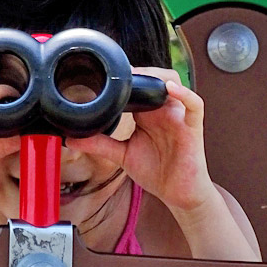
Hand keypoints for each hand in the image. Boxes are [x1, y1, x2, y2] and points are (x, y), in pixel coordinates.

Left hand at [64, 69, 258, 259]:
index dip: (123, 78)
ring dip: (158, 77)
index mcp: (147, 113)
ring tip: (141, 77)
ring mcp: (178, 117)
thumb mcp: (122, 155)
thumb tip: (71, 139)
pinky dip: (185, 94)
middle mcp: (163, 110)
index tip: (103, 74)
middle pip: (154, 78)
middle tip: (118, 74)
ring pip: (174, 84)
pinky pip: (195, 105)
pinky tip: (170, 89)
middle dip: (139, 71)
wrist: (177, 194)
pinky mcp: (192, 127)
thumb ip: (100, 144)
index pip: (136, 86)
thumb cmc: (156, 171)